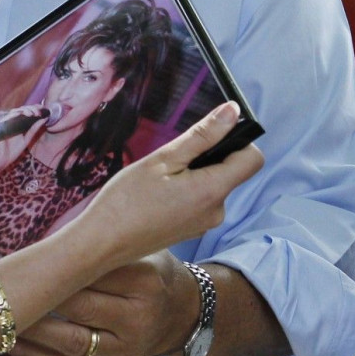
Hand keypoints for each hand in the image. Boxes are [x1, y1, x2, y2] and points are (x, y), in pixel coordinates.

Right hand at [0, 104, 50, 173]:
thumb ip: (33, 130)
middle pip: (22, 109)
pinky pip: (7, 116)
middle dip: (32, 108)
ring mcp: (6, 123)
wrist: (0, 161)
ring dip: (25, 110)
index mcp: (18, 125)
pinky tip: (23, 114)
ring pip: (16, 111)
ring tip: (33, 113)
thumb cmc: (11, 152)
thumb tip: (44, 119)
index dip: (35, 108)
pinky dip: (16, 114)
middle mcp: (12, 122)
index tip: (44, 110)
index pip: (27, 112)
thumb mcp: (26, 140)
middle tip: (39, 112)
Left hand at [13, 255, 183, 355]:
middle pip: (79, 306)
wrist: (179, 313)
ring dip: (32, 329)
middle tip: (6, 284)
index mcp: (145, 279)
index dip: (58, 266)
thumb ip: (105, 245)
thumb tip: (48, 242)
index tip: (26, 258)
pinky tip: (9, 343)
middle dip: (41, 295)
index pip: (94, 272)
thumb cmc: (148, 270)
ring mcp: (124, 349)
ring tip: (0, 315)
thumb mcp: (140, 250)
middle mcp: (137, 317)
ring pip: (70, 340)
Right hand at [79, 101, 261, 269]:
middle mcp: (217, 212)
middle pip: (230, 170)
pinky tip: (156, 195)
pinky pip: (199, 200)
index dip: (237, 140)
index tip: (209, 134)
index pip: (253, 159)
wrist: (102, 244)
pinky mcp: (192, 229)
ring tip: (159, 179)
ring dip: (193, 174)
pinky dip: (185, 190)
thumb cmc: (126, 200)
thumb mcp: (163, 159)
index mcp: (212, 191)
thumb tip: (232, 111)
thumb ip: (202, 135)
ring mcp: (204, 224)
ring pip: (212, 184)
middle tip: (170, 160)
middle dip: (207, 157)